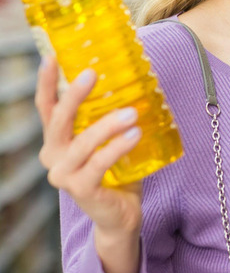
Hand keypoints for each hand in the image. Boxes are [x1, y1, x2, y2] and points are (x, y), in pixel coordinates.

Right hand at [35, 56, 144, 238]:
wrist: (121, 215)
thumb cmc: (118, 172)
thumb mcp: (112, 140)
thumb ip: (114, 117)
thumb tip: (139, 81)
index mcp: (58, 140)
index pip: (47, 107)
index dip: (47, 83)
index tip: (52, 57)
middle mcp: (53, 156)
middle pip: (59, 120)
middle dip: (74, 95)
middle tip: (93, 73)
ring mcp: (63, 174)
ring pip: (82, 143)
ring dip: (107, 125)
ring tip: (131, 112)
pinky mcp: (79, 189)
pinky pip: (98, 164)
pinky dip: (116, 148)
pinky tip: (134, 135)